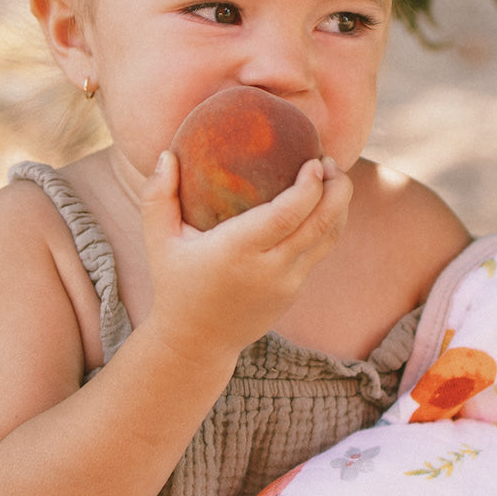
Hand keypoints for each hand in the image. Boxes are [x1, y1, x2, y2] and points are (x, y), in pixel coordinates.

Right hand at [140, 149, 351, 361]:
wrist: (198, 341)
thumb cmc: (175, 284)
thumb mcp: (159, 242)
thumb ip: (157, 196)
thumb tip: (166, 153)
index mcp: (237, 252)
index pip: (286, 216)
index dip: (308, 187)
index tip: (313, 160)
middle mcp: (269, 269)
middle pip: (320, 224)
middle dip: (336, 189)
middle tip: (328, 161)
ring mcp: (287, 283)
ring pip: (329, 239)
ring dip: (339, 205)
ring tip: (331, 178)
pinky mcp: (295, 291)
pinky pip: (320, 251)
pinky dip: (327, 224)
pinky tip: (320, 203)